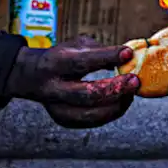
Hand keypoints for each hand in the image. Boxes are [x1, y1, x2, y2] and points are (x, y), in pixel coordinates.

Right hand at [4, 36, 139, 128]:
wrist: (32, 77)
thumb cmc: (62, 57)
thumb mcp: (75, 45)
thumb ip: (99, 50)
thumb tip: (127, 57)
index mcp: (54, 63)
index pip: (82, 62)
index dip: (106, 57)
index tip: (128, 53)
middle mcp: (53, 88)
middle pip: (86, 94)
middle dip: (115, 89)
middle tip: (135, 81)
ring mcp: (57, 108)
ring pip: (91, 114)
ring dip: (117, 105)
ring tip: (132, 92)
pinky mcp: (64, 120)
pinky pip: (92, 122)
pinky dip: (111, 112)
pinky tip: (122, 101)